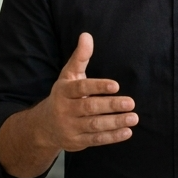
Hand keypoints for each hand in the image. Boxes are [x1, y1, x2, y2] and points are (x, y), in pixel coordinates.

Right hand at [44, 33, 137, 151]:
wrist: (44, 126)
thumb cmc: (63, 95)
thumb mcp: (68, 75)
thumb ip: (80, 57)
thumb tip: (87, 35)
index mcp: (64, 91)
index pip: (81, 88)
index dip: (98, 86)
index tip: (116, 86)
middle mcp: (65, 109)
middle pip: (89, 108)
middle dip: (111, 105)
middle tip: (131, 103)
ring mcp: (70, 127)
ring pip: (94, 125)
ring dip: (115, 122)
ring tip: (133, 117)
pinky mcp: (77, 141)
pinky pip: (96, 139)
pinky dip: (112, 137)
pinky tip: (127, 131)